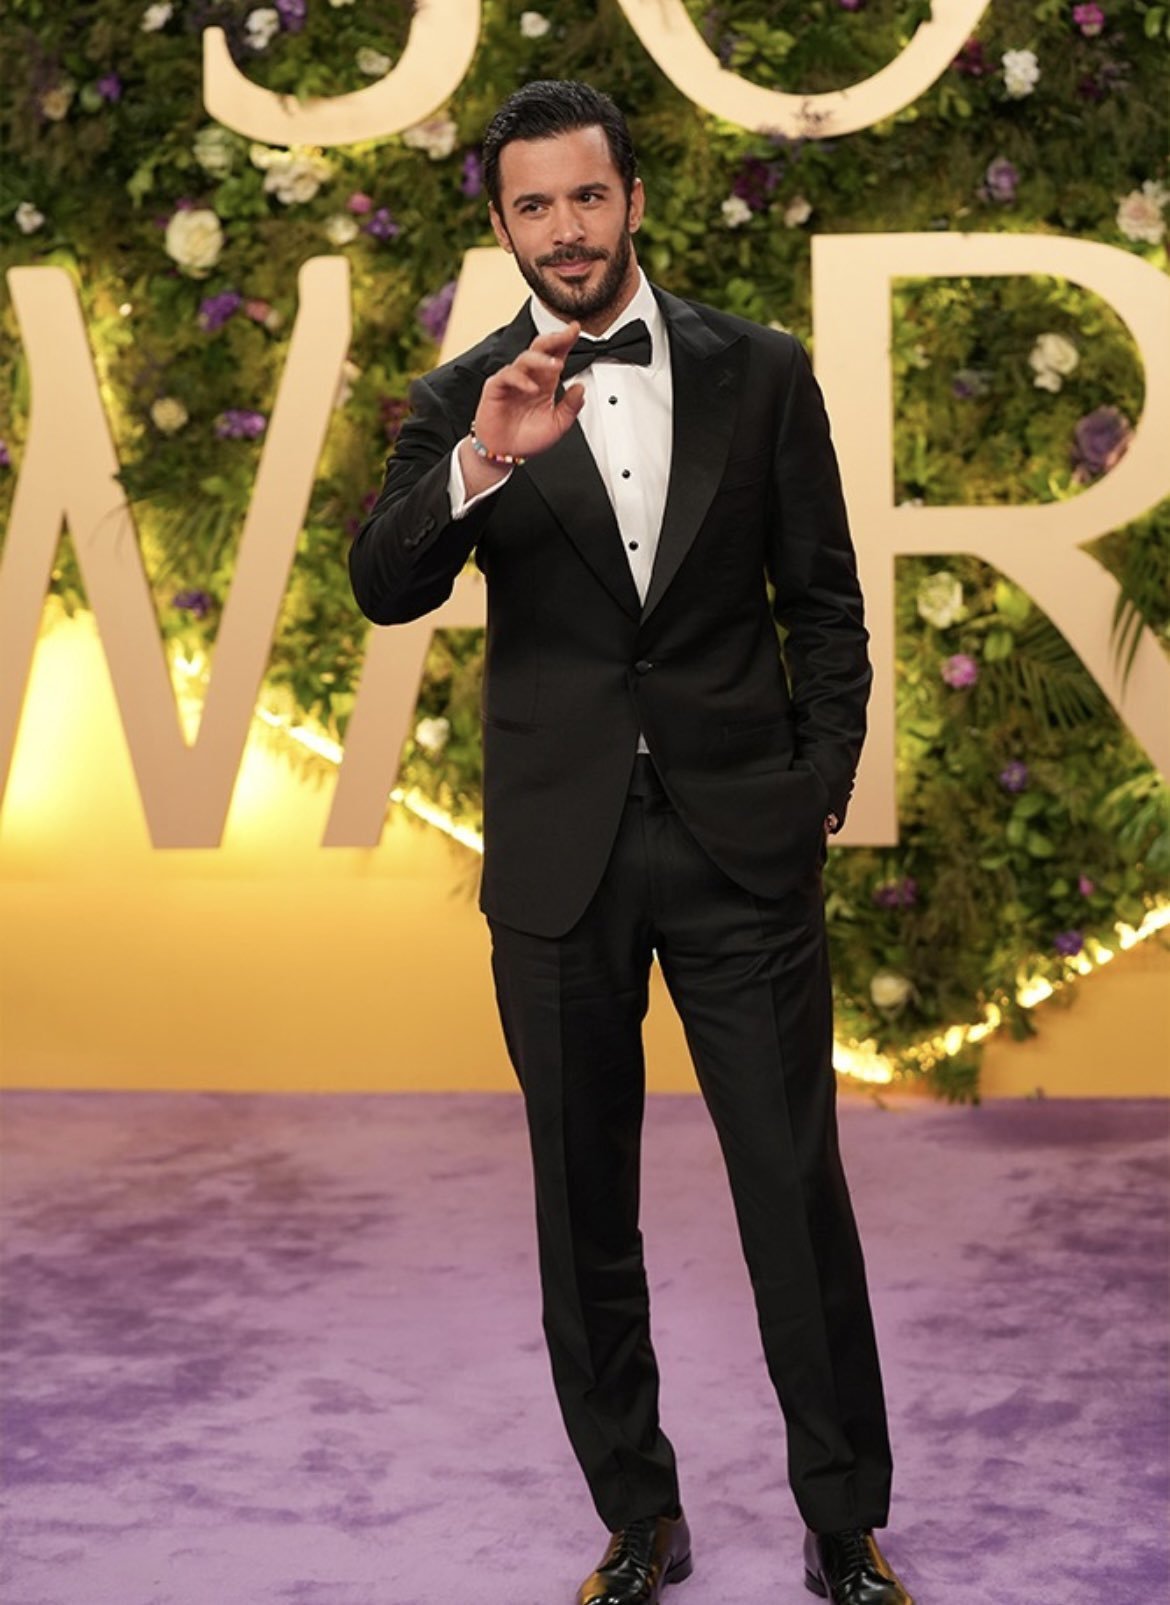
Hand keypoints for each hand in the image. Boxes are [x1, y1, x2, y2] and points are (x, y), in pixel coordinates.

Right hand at [472, 322, 585, 461]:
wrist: (504, 452)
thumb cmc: (526, 438)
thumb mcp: (557, 425)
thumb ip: (571, 407)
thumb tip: (581, 388)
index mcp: (545, 382)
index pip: (556, 355)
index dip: (566, 341)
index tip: (576, 330)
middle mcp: (529, 377)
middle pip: (540, 349)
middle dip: (554, 339)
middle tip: (567, 335)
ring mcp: (512, 380)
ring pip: (525, 359)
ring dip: (542, 360)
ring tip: (555, 366)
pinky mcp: (496, 387)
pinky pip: (508, 376)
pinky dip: (521, 380)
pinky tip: (532, 388)